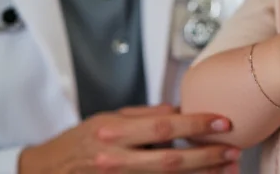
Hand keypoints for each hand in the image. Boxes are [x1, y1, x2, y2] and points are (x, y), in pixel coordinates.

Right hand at [18, 104, 240, 173]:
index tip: (221, 121)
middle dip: (207, 155)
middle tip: (233, 150)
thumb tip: (179, 111)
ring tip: (227, 168)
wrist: (47, 171)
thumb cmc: (79, 141)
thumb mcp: (109, 117)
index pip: (164, 126)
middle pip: (171, 159)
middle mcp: (116, 158)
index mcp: (115, 131)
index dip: (196, 123)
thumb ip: (145, 115)